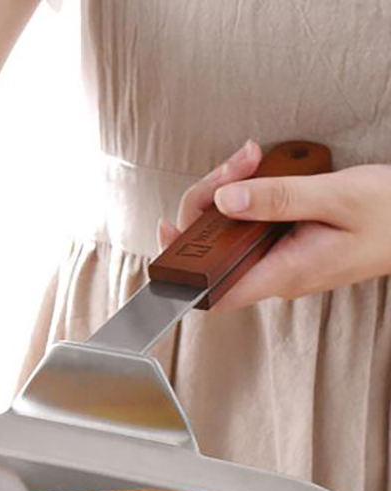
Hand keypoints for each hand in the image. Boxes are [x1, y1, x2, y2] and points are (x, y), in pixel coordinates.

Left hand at [157, 140, 390, 310]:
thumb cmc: (390, 213)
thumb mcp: (337, 198)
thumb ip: (278, 200)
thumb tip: (225, 200)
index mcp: (283, 273)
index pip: (214, 290)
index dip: (181, 271)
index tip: (166, 238)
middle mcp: (273, 273)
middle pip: (214, 250)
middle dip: (208, 202)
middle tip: (236, 163)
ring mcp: (276, 260)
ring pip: (228, 233)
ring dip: (227, 190)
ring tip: (250, 156)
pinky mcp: (281, 244)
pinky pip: (246, 223)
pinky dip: (244, 192)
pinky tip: (254, 168)